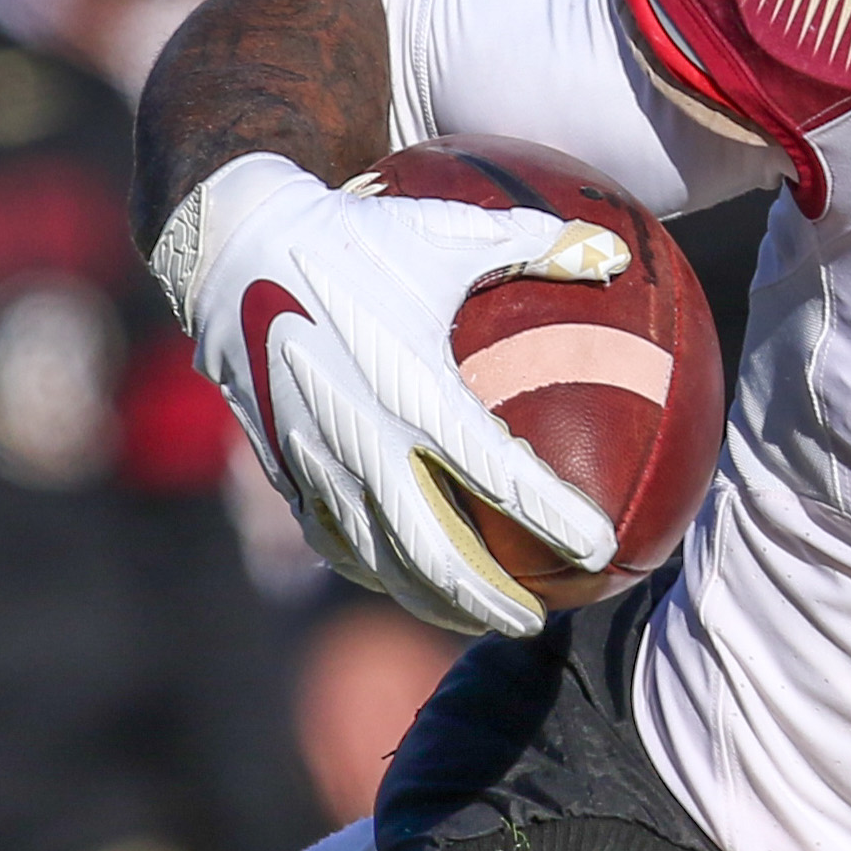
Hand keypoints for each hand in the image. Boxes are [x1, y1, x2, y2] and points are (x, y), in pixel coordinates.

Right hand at [159, 153, 621, 637]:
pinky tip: (404, 580)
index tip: (599, 548)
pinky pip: (330, 536)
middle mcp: (362, 436)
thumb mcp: (451, 231)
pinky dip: (372, 569)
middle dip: (485, 596)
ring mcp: (315, 459)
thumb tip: (618, 252)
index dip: (550, 516)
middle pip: (431, 549)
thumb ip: (539, 246)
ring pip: (377, 558)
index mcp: (414, 388)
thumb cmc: (356, 237)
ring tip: (476, 618)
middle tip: (535, 620)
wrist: (233, 249)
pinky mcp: (280, 464)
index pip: (497, 473)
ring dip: (428, 598)